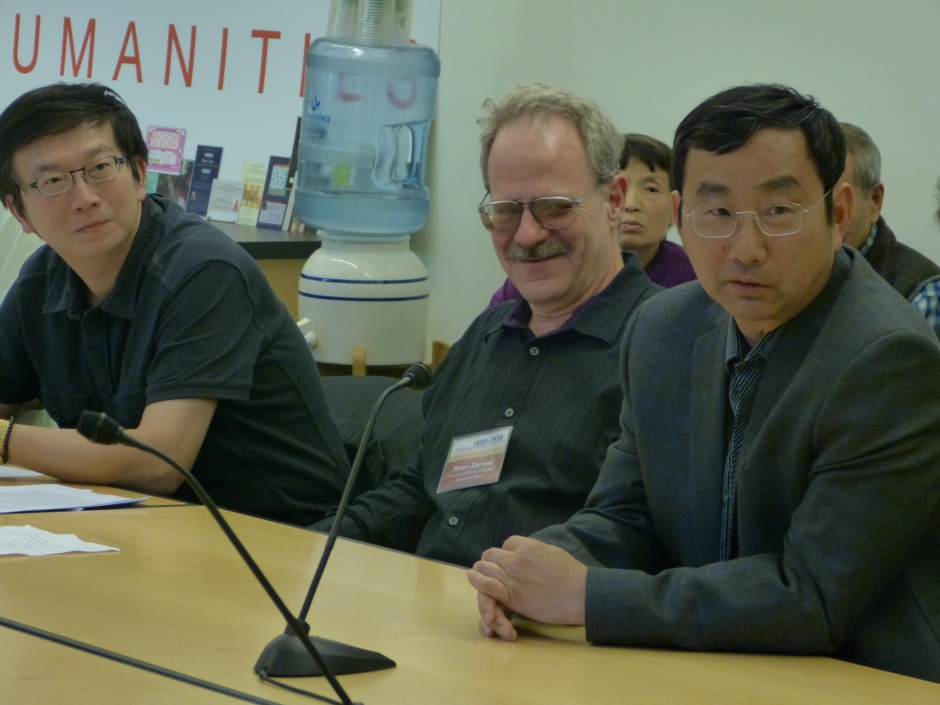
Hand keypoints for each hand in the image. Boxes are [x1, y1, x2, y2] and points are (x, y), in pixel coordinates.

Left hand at [466, 536, 586, 640]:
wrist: (580, 595)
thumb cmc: (572, 574)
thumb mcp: (552, 551)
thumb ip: (534, 549)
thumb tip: (525, 550)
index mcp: (528, 546)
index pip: (507, 543)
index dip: (507, 553)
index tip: (511, 561)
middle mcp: (516, 559)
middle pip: (491, 554)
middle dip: (491, 561)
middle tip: (494, 570)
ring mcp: (512, 577)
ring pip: (484, 567)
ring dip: (482, 571)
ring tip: (482, 576)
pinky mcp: (511, 596)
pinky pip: (486, 585)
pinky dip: (477, 581)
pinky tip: (473, 578)